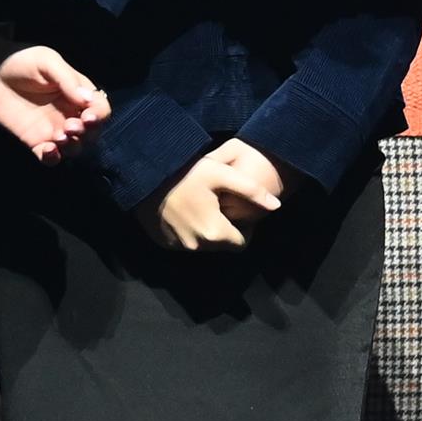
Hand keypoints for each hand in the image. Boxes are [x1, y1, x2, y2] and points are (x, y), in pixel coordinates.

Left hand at [0, 44, 109, 163]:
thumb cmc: (22, 60)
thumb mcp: (47, 61)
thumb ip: (67, 80)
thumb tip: (88, 100)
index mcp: (78, 93)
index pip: (100, 109)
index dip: (99, 115)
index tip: (88, 117)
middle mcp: (70, 113)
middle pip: (92, 132)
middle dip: (86, 133)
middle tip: (70, 126)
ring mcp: (53, 129)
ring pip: (74, 148)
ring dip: (72, 146)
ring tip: (59, 137)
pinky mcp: (35, 141)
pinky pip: (50, 157)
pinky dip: (53, 158)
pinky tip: (48, 150)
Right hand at [141, 147, 281, 250]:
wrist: (144, 175)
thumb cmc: (186, 173)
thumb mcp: (221, 174)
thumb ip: (251, 191)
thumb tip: (277, 207)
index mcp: (214, 233)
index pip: (242, 243)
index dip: (243, 228)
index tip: (234, 208)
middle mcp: (196, 247)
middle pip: (223, 245)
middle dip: (225, 229)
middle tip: (219, 204)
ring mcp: (178, 248)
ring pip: (204, 245)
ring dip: (207, 231)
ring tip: (201, 205)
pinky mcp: (164, 244)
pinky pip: (186, 243)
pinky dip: (189, 231)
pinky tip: (185, 210)